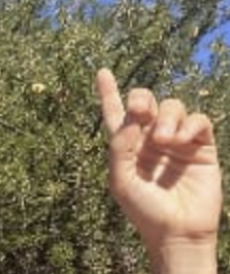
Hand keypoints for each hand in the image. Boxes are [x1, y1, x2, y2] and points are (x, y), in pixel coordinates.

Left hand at [96, 69, 221, 271]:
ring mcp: (176, 142)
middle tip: (141, 111)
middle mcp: (150, 139)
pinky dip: (189, 124)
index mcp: (127, 145)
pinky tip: (181, 140)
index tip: (102, 72)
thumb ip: (120, 146)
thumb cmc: (144, 210)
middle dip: (141, 99)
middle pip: (145, 102)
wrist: (177, 231)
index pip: (115, 113)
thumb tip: (131, 118)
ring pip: (172, 107)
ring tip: (164, 140)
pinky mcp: (201, 149)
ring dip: (167, 117)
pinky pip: (198, 121)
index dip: (108, 92)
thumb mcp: (121, 179)